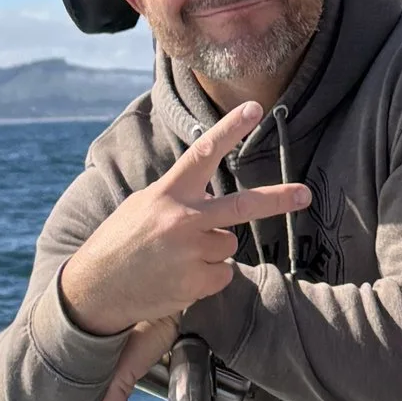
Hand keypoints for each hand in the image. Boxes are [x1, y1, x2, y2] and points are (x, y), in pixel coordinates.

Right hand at [56, 98, 310, 338]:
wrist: (95, 292)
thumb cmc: (120, 243)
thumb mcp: (143, 206)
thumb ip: (179, 197)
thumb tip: (215, 199)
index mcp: (168, 194)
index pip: (203, 154)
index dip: (230, 130)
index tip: (253, 109)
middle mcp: (182, 220)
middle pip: (242, 207)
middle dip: (278, 199)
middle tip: (305, 194)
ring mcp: (191, 254)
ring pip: (228, 246)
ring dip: (211, 252)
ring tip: (176, 258)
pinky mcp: (196, 283)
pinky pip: (223, 274)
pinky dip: (207, 277)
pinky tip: (178, 278)